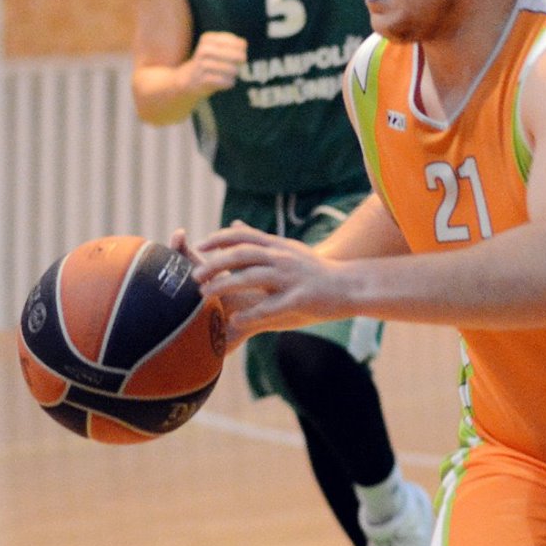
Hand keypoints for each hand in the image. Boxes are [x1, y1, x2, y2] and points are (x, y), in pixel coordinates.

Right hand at [186, 32, 246, 96]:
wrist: (189, 79)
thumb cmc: (210, 61)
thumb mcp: (219, 48)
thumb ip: (235, 46)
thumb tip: (242, 53)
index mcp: (208, 38)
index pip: (238, 43)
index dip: (242, 49)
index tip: (240, 52)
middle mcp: (204, 49)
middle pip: (237, 55)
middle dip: (241, 62)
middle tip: (238, 65)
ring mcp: (202, 64)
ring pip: (232, 69)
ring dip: (234, 73)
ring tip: (230, 74)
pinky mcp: (202, 79)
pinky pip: (225, 81)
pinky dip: (229, 82)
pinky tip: (225, 81)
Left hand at [191, 222, 348, 336]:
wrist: (352, 284)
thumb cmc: (316, 270)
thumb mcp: (287, 248)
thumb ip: (259, 240)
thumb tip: (233, 224)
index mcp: (278, 246)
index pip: (243, 236)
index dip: (219, 239)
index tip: (198, 246)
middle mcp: (283, 257)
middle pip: (242, 255)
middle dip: (215, 264)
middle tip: (194, 276)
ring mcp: (292, 277)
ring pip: (252, 278)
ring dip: (225, 285)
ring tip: (205, 295)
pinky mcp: (300, 298)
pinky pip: (271, 306)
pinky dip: (251, 313)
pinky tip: (235, 321)